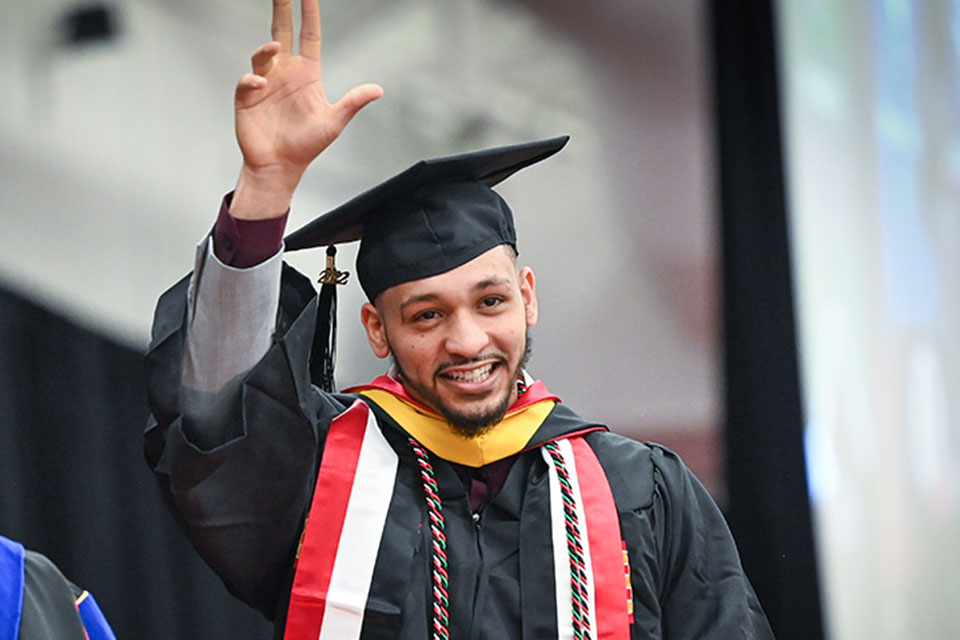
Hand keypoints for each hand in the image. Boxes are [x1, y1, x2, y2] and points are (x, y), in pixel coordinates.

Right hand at [231, 0, 382, 218]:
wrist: (280, 166)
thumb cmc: (306, 145)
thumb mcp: (334, 122)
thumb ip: (353, 103)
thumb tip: (377, 90)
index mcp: (306, 73)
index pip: (308, 36)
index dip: (309, 14)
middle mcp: (284, 73)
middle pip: (282, 32)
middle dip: (281, 9)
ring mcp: (265, 83)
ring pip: (262, 55)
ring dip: (266, 50)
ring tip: (273, 48)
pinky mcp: (248, 98)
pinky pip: (247, 82)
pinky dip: (251, 80)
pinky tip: (259, 85)